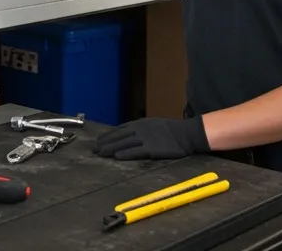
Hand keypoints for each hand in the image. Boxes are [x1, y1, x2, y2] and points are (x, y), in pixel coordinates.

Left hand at [92, 116, 209, 159]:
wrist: (186, 134)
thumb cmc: (171, 131)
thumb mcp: (154, 125)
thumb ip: (141, 129)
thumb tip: (129, 134)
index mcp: (141, 123)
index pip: (120, 129)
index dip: (108, 135)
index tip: (99, 140)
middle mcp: (140, 130)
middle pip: (119, 137)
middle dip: (105, 143)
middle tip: (94, 149)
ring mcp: (146, 139)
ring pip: (124, 144)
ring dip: (110, 149)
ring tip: (100, 153)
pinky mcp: (152, 149)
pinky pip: (135, 152)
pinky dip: (125, 154)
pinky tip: (116, 157)